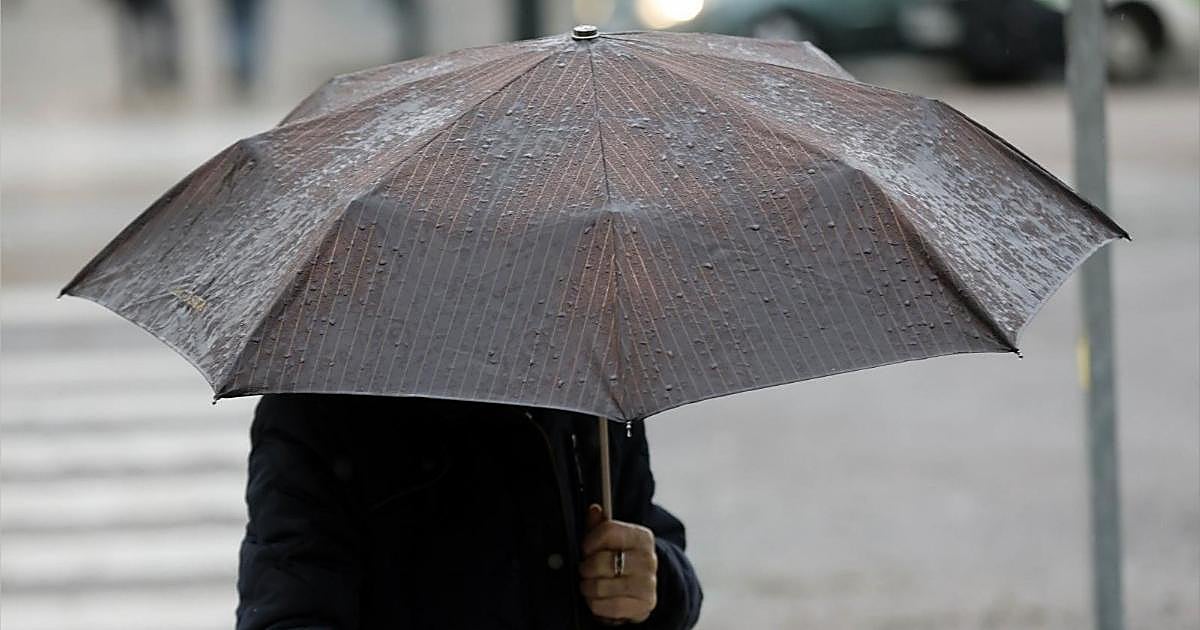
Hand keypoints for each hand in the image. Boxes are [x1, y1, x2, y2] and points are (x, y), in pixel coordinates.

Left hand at [580, 504, 657, 623]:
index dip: (589, 541)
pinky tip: (598, 599)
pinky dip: (596, 604)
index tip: (586, 549)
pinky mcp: (643, 606)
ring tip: (590, 585)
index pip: (608, 531)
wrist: (642, 588)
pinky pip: (607, 607)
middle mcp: (648, 559)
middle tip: (586, 570)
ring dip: (588, 588)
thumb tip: (594, 510)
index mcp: (642, 537)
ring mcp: (648, 584)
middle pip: (601, 561)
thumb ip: (599, 525)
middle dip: (586, 568)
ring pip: (600, 586)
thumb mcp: (612, 541)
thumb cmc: (622, 561)